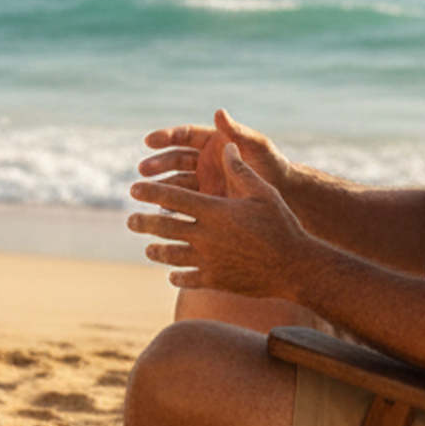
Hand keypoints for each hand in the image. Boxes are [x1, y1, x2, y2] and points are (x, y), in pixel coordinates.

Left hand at [129, 142, 310, 299]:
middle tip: (130, 220)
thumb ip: (239, 169)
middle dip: (143, 222)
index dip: (150, 191)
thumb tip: (225, 145)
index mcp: (214, 210)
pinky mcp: (216, 279)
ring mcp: (209, 260)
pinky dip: (178, 276)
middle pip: (164, 227)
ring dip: (156, 250)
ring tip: (147, 248)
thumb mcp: (262, 192)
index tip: (134, 189)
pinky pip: (189, 278)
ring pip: (171, 255)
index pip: (172, 197)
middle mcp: (206, 235)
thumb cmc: (281, 224)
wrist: (294, 267)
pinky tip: (172, 274)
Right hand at [136, 109, 289, 198]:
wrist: (285, 194)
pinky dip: (172, 205)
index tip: (149, 141)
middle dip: (158, 164)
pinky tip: (160, 211)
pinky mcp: (207, 201)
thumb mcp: (256, 146)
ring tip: (144, 192)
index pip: (185, 135)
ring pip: (176, 181)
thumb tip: (219, 111)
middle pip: (175, 158)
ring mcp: (205, 181)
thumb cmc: (272, 164)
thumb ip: (237, 131)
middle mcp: (206, 160)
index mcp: (214, 141)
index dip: (166, 136)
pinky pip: (185, 202)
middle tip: (142, 170)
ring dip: (160, 185)